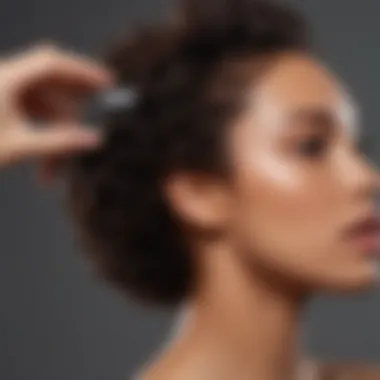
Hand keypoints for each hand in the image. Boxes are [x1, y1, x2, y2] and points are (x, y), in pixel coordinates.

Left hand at [0, 43, 112, 180]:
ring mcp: (6, 94)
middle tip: (86, 135)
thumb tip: (94, 139)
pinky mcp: (6, 107)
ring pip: (45, 107)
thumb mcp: (19, 146)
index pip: (52, 63)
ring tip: (53, 172)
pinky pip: (35, 117)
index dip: (83, 70)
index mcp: (7, 80)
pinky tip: (45, 168)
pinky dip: (45, 139)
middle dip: (70, 115)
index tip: (108, 82)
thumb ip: (59, 141)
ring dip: (55, 137)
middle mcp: (8, 80)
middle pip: (53, 87)